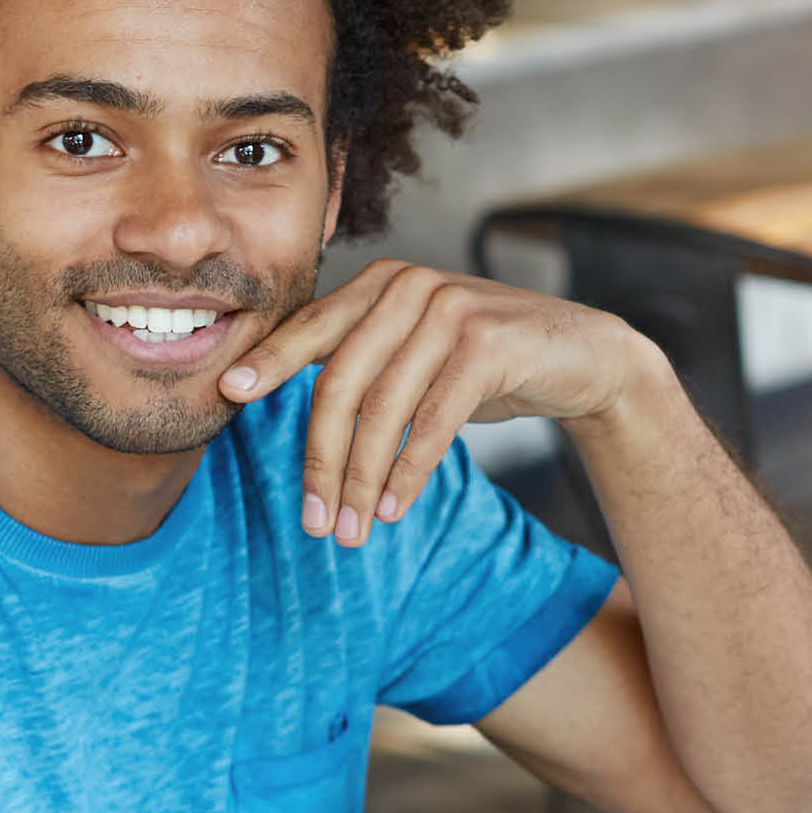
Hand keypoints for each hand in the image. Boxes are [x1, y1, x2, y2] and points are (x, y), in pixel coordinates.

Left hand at [219, 260, 660, 546]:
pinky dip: (408, 472)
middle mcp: (410, 288)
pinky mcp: (488, 344)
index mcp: (382, 283)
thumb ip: (365, 363)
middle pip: (340, 382)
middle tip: (313, 520)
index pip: (312, 328)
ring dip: (362, 480)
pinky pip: (432, 421)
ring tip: (352, 529)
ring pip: (384, 409)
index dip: (269, 362)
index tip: (228, 397)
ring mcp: (451, 311)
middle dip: (321, 460)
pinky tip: (392, 507)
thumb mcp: (419, 354)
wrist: (583, 357)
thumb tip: (288, 408)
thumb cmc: (487, 364)